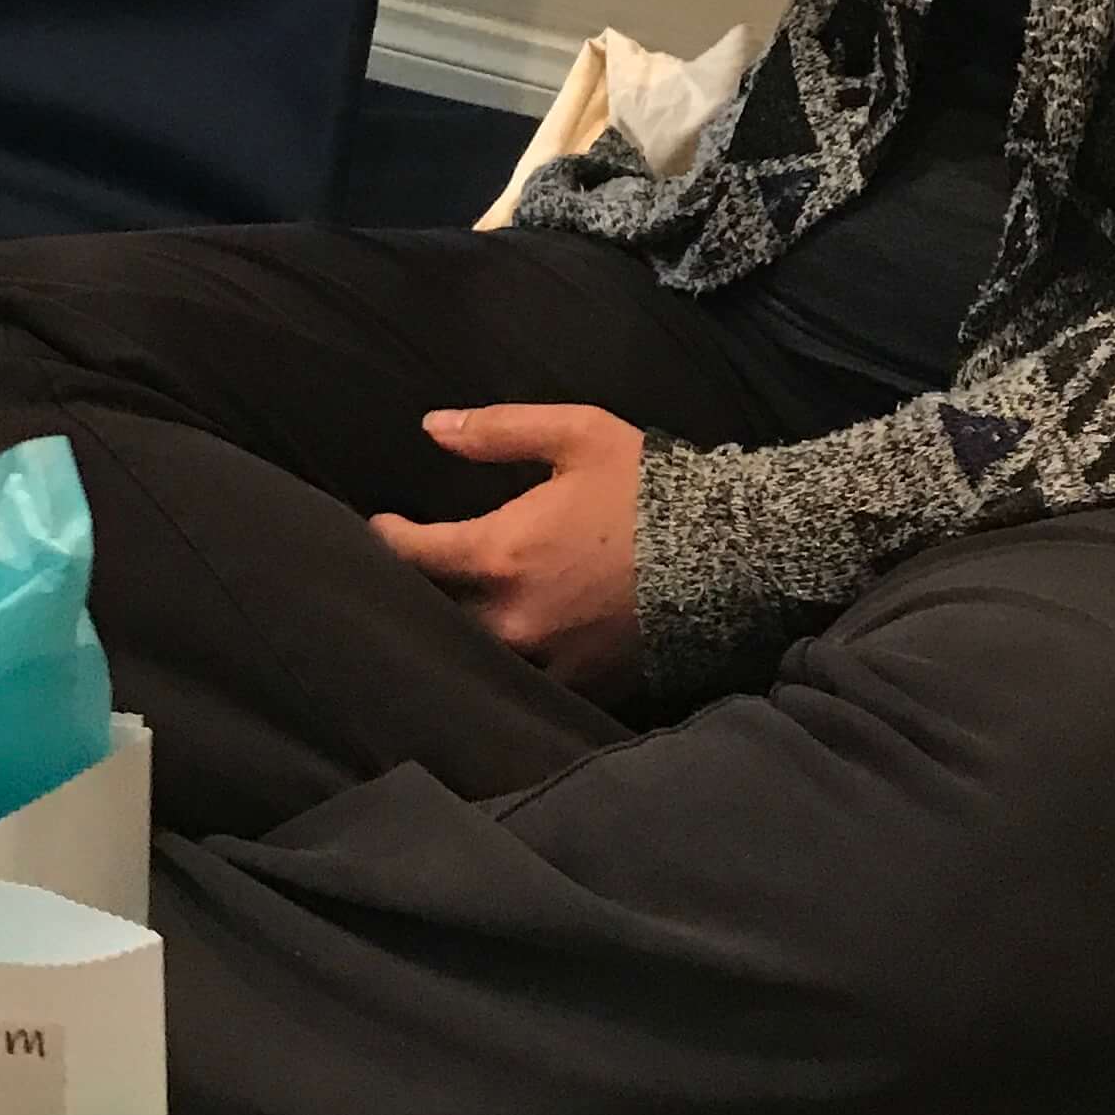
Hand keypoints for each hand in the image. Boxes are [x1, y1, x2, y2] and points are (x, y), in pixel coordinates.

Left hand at [371, 406, 643, 694]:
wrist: (732, 556)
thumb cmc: (648, 489)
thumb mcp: (576, 436)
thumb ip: (498, 431)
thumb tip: (432, 426)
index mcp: (501, 554)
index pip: (410, 557)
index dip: (386, 539)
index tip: (381, 525)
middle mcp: (512, 619)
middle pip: (434, 614)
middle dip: (417, 592)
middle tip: (409, 572)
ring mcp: (547, 661)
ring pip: (476, 654)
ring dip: (459, 632)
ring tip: (448, 611)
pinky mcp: (583, 687)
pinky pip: (526, 680)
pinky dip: (509, 663)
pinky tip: (507, 644)